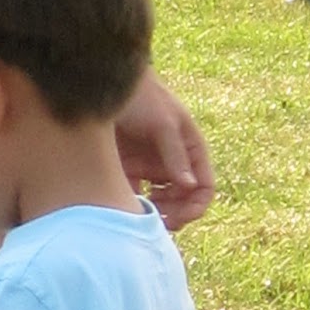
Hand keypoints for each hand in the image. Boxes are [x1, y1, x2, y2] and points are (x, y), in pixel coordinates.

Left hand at [115, 67, 214, 230]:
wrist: (104, 86)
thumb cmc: (140, 97)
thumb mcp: (162, 123)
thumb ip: (175, 153)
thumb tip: (189, 186)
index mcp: (191, 149)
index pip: (205, 187)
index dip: (196, 207)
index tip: (179, 219)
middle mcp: (174, 162)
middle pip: (183, 202)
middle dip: (175, 215)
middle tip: (157, 223)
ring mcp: (152, 168)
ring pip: (161, 204)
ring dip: (155, 215)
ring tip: (140, 217)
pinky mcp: (129, 171)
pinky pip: (136, 198)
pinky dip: (134, 208)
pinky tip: (123, 209)